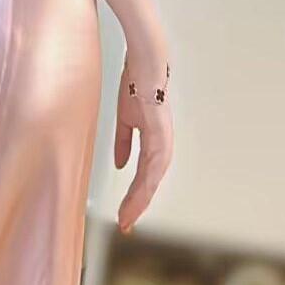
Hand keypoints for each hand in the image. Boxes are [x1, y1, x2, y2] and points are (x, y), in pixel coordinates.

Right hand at [113, 53, 173, 234]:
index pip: (144, 175)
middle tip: (125, 225)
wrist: (143, 60)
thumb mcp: (126, 118)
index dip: (135, 195)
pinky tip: (138, 193)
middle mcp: (162, 143)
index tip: (124, 214)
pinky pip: (153, 161)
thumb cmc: (136, 82)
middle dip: (138, 204)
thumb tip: (121, 165)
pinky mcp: (160, 131)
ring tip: (128, 216)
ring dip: (141, 198)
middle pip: (151, 182)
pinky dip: (146, 180)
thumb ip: (124, 142)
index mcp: (153, 141)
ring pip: (153, 177)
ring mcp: (163, 138)